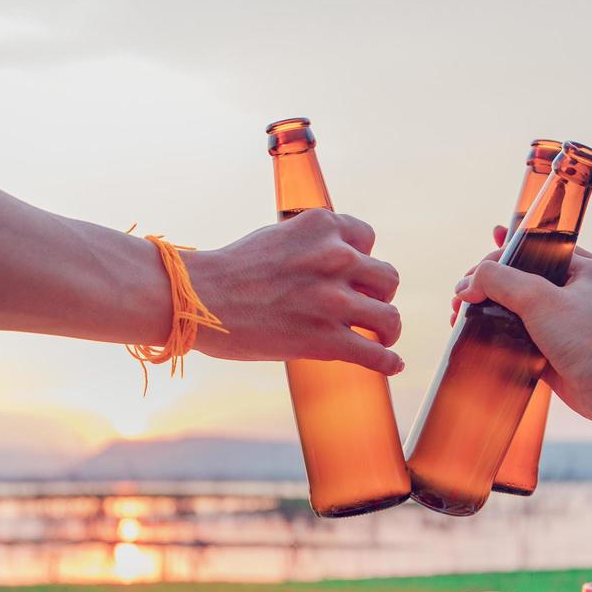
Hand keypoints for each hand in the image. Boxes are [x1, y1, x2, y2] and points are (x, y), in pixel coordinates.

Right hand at [186, 209, 403, 373]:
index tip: (352, 276)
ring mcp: (332, 301)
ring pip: (389, 316)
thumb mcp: (278, 237)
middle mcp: (334, 258)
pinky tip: (391, 365)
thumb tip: (339, 262)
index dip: (362, 260)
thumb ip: (311, 245)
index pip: (368, 239)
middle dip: (377, 294)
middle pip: (387, 278)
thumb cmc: (231, 271)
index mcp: (322, 226)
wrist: (199, 299)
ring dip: (387, 329)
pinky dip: (387, 362)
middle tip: (363, 308)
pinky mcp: (325, 339)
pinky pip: (375, 354)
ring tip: (380, 337)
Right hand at [452, 244, 591, 419]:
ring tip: (459, 315)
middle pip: (517, 277)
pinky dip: (494, 331)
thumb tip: (466, 286)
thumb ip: (498, 280)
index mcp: (580, 267)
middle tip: (460, 297)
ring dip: (485, 307)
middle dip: (485, 284)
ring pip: (514, 306)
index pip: (529, 250)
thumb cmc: (583, 338)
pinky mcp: (551, 346)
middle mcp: (572, 290)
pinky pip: (516, 332)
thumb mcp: (537, 297)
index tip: (471, 276)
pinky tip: (474, 333)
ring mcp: (560, 320)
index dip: (496, 258)